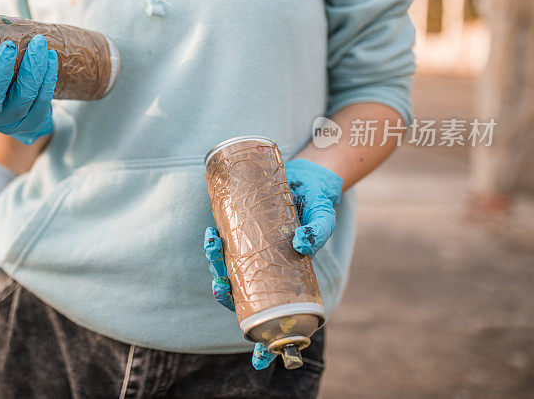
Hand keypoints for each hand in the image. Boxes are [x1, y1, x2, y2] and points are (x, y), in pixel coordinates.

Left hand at [202, 160, 341, 368]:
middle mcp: (265, 268)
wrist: (307, 174)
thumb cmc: (318, 205)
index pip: (271, 317)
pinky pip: (225, 242)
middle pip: (240, 294)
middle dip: (224, 293)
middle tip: (220, 284)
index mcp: (285, 278)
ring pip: (228, 269)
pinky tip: (213, 234)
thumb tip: (300, 243)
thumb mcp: (323, 219)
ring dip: (216, 264)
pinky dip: (217, 242)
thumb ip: (318, 232)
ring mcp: (251, 249)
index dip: (263, 344)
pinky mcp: (242, 228)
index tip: (258, 361)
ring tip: (213, 247)